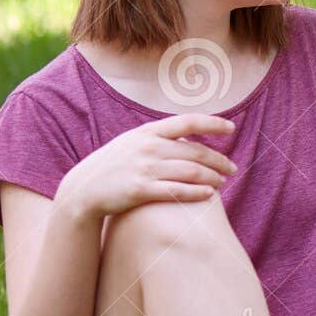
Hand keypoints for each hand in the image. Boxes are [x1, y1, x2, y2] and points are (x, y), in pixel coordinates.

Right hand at [56, 113, 237, 222]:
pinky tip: (210, 193)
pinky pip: (177, 191)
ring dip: (212, 177)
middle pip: (196, 151)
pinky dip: (197, 192)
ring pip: (191, 171)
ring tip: (222, 182)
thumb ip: (159, 138)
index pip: (188, 121)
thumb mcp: (132, 143)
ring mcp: (144, 168)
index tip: (231, 128)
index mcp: (148, 132)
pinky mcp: (141, 190)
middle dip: (219, 160)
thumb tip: (189, 134)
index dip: (213, 123)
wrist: (83, 190)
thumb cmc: (113, 166)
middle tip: (232, 168)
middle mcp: (148, 147)